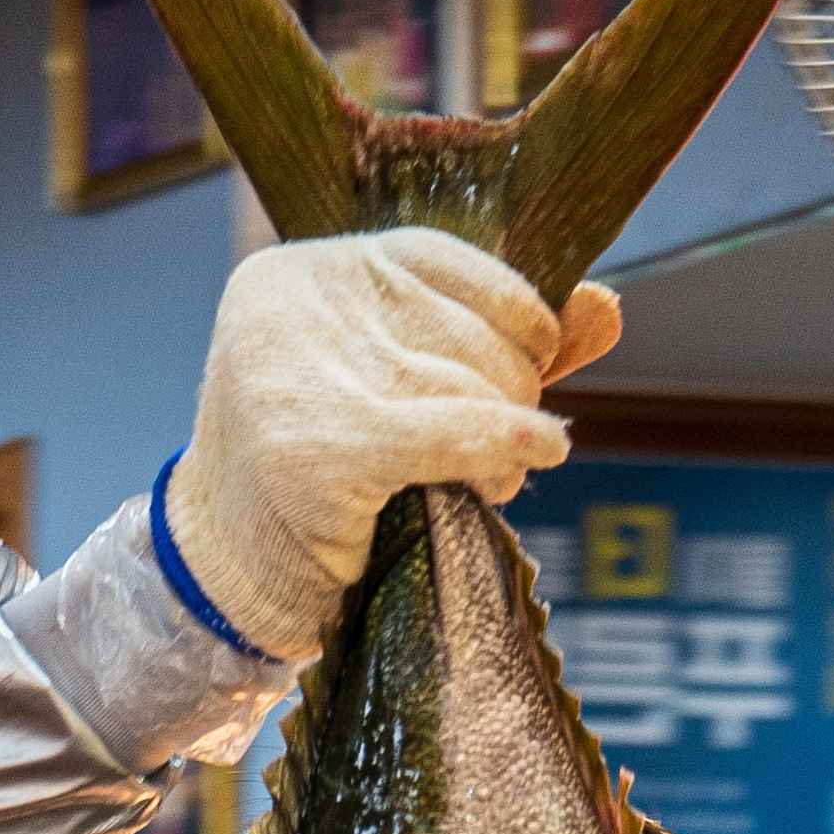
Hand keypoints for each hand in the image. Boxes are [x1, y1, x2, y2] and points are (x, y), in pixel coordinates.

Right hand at [165, 233, 621, 662]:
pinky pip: (451, 431)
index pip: (441, 258)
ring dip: (508, 438)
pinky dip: (508, 444)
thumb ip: (495, 343)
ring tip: (492, 478)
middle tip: (499, 449)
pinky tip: (539, 454)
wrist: (227, 575)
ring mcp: (298, 372)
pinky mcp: (318, 445)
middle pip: (463, 329)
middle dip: (508, 391)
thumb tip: (606, 307)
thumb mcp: (400, 388)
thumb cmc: (316, 482)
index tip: (535, 358)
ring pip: (465, 384)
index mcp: (301, 270)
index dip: (512, 308)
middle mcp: (294, 302)